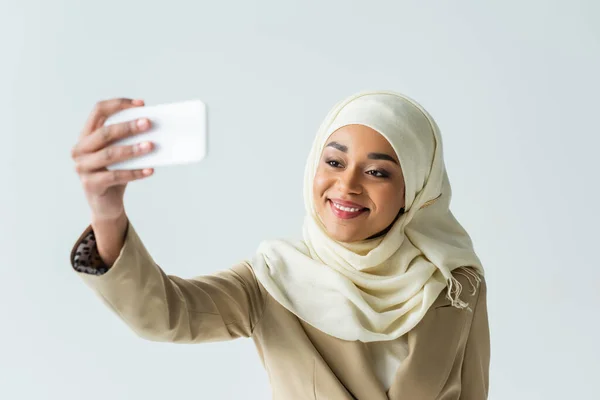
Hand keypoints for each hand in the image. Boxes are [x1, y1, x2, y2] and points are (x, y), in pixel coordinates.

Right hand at [71, 98, 154, 221]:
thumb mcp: (121, 154)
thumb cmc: (116, 174)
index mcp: (86, 135)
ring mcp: (82, 167)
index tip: (141, 104)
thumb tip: (155, 127)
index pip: (99, 111)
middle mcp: (80, 149)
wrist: (106, 205)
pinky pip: (115, 176)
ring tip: (151, 146)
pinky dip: (134, 173)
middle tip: (148, 123)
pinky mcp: (90, 185)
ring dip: (132, 149)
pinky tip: (150, 170)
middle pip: (104, 132)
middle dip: (128, 127)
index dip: (119, 104)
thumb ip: (129, 140)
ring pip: (109, 154)